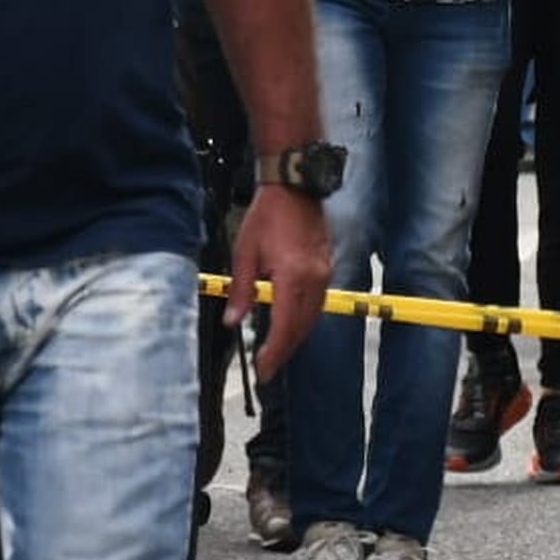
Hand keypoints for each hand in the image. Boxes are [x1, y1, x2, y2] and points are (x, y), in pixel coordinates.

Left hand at [227, 185, 330, 382]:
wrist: (294, 188)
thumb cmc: (267, 216)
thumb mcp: (245, 253)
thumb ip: (240, 290)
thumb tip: (233, 321)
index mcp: (292, 276)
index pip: (284, 326)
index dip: (274, 352)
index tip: (262, 370)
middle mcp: (314, 279)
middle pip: (301, 328)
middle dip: (284, 351)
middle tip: (266, 369)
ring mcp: (324, 274)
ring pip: (312, 318)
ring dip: (295, 337)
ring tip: (276, 352)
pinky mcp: (327, 269)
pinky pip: (317, 303)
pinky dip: (303, 320)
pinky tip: (289, 324)